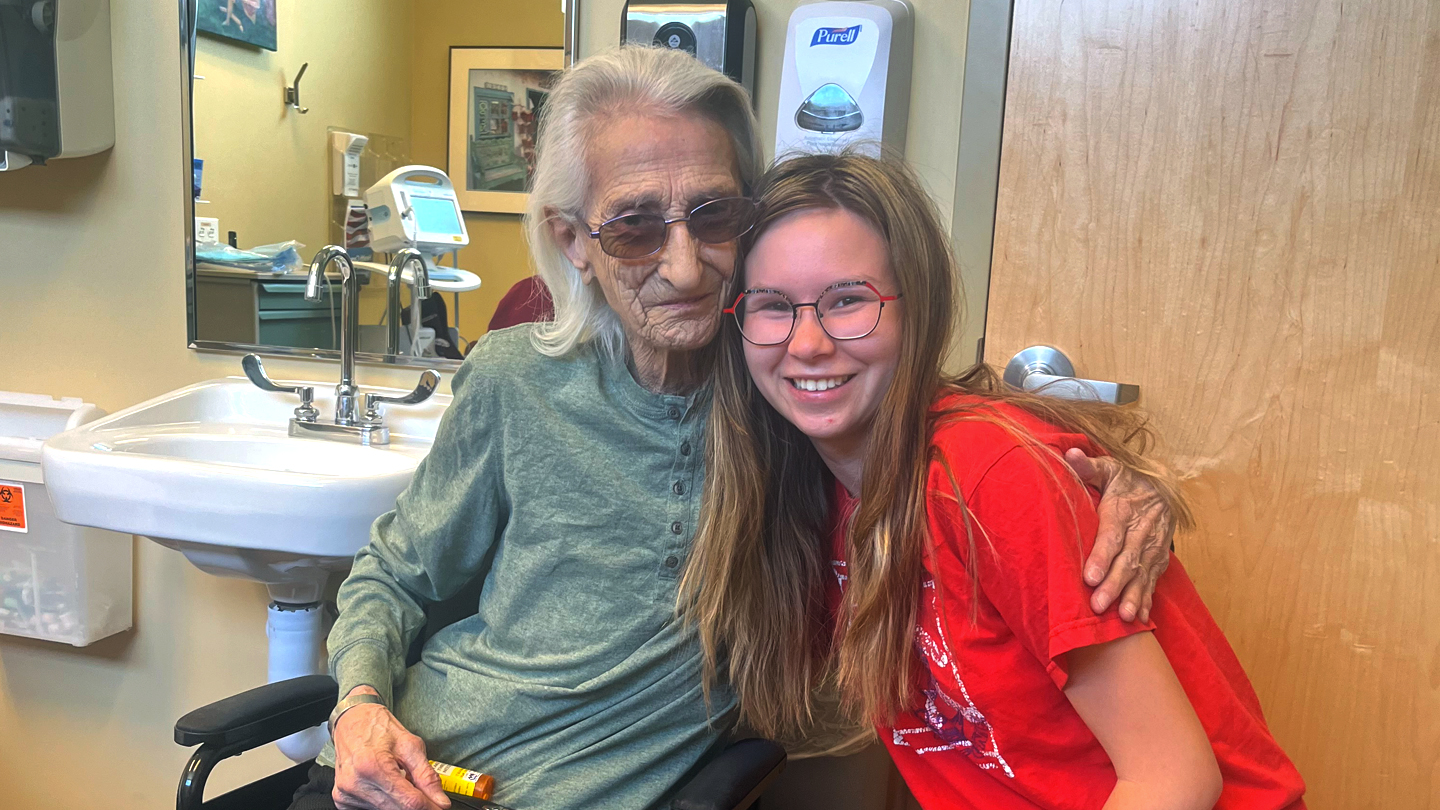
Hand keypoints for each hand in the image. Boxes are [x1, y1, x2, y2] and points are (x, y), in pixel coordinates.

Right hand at [332, 687, 450, 809]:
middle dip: (417, 806)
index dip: (429, 807)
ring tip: (403, 783)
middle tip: (428, 798)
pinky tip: (388, 788)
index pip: (409, 801)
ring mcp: (346, 794)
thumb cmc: (379, 728)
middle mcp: (355, 783)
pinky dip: (386, 803)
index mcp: (373, 766)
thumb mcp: (410, 745)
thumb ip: (426, 775)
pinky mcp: (342, 800)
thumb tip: (440, 801)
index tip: (440, 807)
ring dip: (400, 804)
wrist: (352, 721)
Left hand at [1065, 449, 1174, 623]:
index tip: (1089, 576)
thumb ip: (1088, 466)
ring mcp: (1152, 547)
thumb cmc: (1128, 479)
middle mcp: (1141, 531)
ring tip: (1122, 617)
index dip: (1101, 556)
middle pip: (1127, 560)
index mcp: (1124, 509)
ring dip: (1132, 596)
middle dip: (1113, 584)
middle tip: (1098, 605)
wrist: (1167, 486)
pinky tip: (1138, 618)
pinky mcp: (1158, 559)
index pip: (1112, 535)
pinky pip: (1153, 581)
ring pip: (1142, 574)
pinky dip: (1146, 599)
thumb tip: (1069, 455)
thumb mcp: (1109, 468)